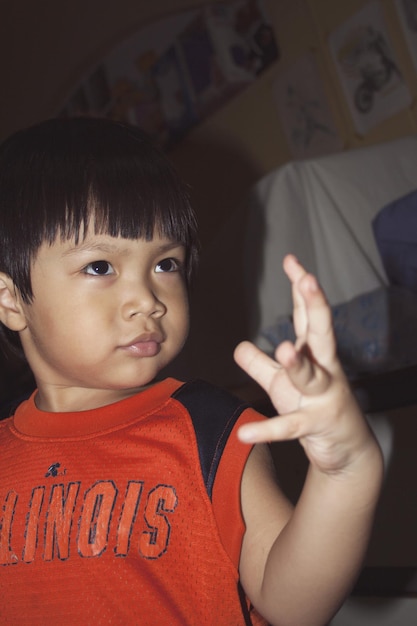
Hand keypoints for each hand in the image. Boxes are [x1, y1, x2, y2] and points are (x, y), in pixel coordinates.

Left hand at [234, 255, 372, 474]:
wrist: (348, 451)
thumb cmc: (315, 409)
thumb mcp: (281, 385)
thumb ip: (259, 365)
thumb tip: (239, 346)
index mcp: (315, 354)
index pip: (308, 315)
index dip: (301, 288)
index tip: (292, 260)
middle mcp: (325, 369)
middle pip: (322, 332)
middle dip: (316, 305)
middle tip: (309, 280)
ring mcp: (324, 397)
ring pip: (311, 375)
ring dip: (298, 363)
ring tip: (283, 349)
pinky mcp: (317, 425)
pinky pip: (291, 427)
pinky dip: (268, 430)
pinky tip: (245, 433)